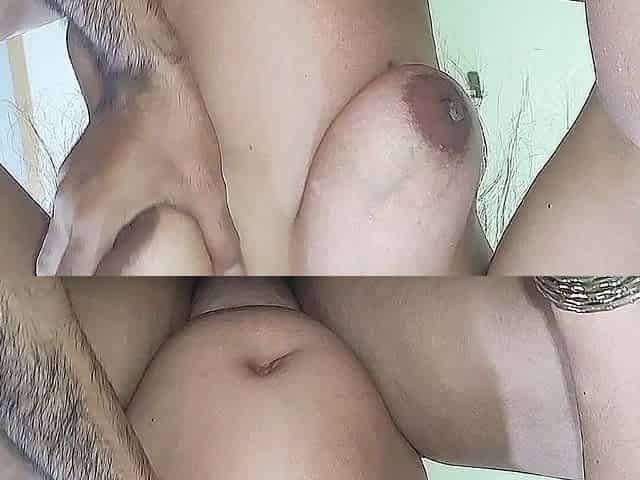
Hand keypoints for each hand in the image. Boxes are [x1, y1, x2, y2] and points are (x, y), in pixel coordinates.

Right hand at [36, 32, 242, 275]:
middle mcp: (68, 207)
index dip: (92, 298)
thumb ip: (221, 237)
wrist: (146, 73)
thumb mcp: (203, 189)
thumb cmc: (174, 130)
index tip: (116, 306)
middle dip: (79, 285)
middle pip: (55, 264)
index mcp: (93, 218)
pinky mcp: (71, 174)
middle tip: (114, 296)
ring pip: (57, 241)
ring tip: (114, 275)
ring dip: (78, 261)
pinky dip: (80, 238)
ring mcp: (64, 188)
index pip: (71, 277)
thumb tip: (238, 272)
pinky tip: (113, 240)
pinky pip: (64, 220)